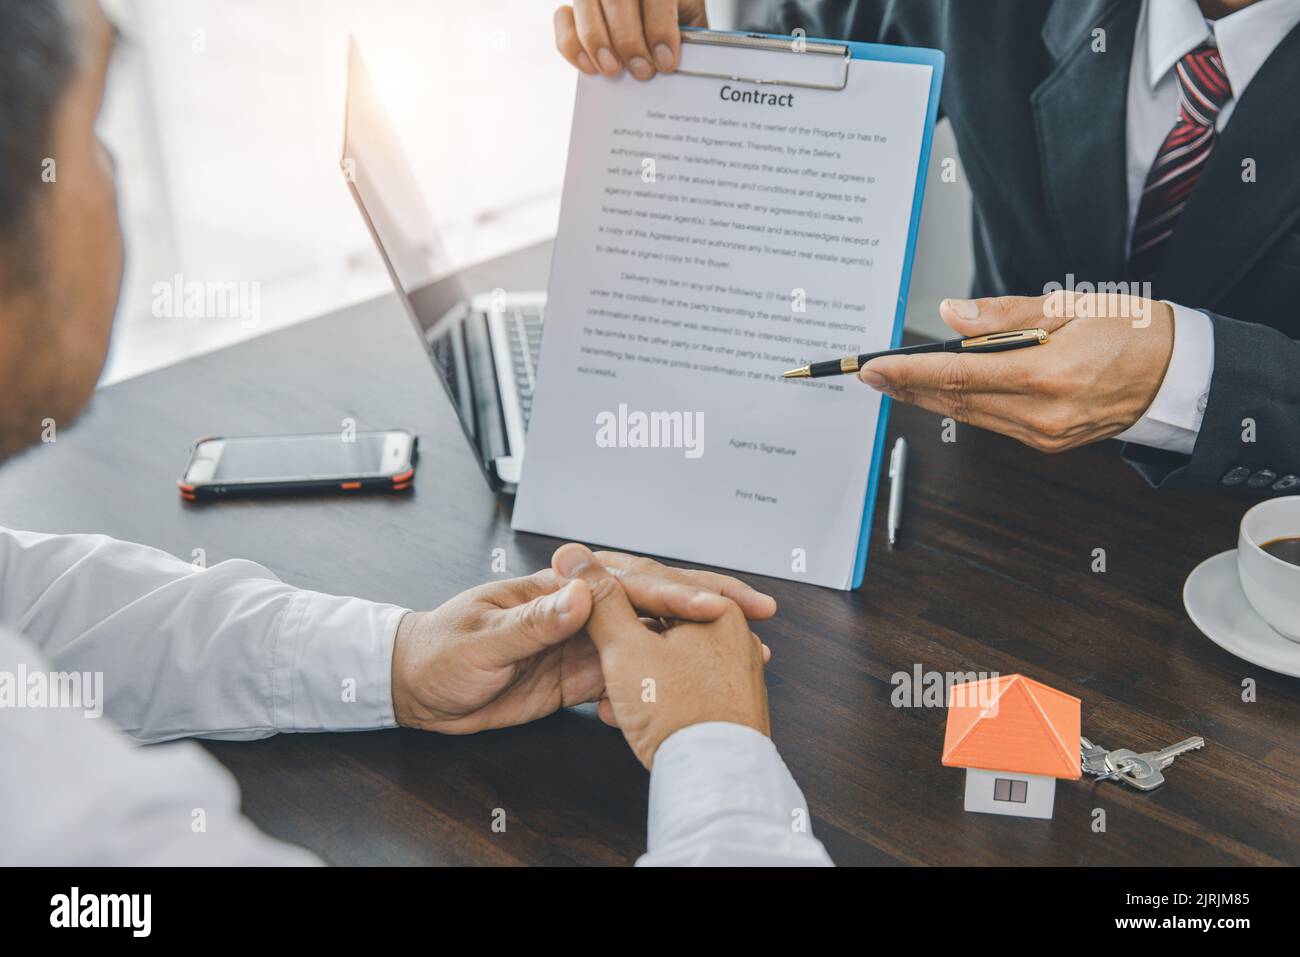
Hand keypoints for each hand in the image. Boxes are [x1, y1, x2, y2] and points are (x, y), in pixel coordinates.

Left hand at [392, 545, 775, 733]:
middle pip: (655, 599)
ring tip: (744, 656)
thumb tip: (581, 594)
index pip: (630, 583)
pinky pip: (630, 674)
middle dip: (709, 602)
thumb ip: (532, 621)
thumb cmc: (439, 649)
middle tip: (758, 614)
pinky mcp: (579, 674)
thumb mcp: (482, 638)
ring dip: (696, 643)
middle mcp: (579, 608)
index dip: (678, 591)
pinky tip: (684, 693)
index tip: (717, 604)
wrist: (416, 688)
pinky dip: (659, 682)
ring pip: (653, 636)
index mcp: (558, 587)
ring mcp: (584, 641)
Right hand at [552, 543, 770, 768]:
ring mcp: (736, 672)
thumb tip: (576, 557)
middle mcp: (735, 635)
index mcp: (715, 609)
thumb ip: (599, 601)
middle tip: (594, 639)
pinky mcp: (729, 704)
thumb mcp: (624, 648)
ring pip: (667, 658)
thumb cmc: (677, 712)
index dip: (606, 582)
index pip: (652, 579)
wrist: (714, 778)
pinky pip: (681, 687)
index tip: (580, 584)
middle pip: (660, 621)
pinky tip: (625, 714)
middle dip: (621, 636)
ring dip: (633, 671)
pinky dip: (652, 695)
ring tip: (607, 693)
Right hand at [554, 0, 708, 78]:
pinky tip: (590, 67)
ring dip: (597, 40)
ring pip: (585, 3)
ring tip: (613, 70)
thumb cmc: (674, 13)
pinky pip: (562, 18)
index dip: (659, 27)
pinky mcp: (573, 5)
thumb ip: (688, 34)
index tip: (665, 61)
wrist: (654, 8)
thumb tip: (678, 61)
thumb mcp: (689, 16)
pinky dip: (571, 44)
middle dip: (629, 38)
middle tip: (641, 71)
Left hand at [859, 291, 1174, 452]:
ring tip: (894, 381)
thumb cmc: (1132, 332)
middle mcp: (1042, 414)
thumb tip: (953, 313)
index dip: (910, 372)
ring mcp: (1045, 434)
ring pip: (970, 415)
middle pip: (957, 400)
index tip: (875, 368)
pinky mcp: (1048, 442)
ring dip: (929, 398)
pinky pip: (993, 423)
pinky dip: (964, 406)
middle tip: (870, 374)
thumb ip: (1004, 314)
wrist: (1179, 375)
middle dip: (908, 387)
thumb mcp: (1070, 307)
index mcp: (1047, 375)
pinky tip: (943, 391)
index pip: (959, 374)